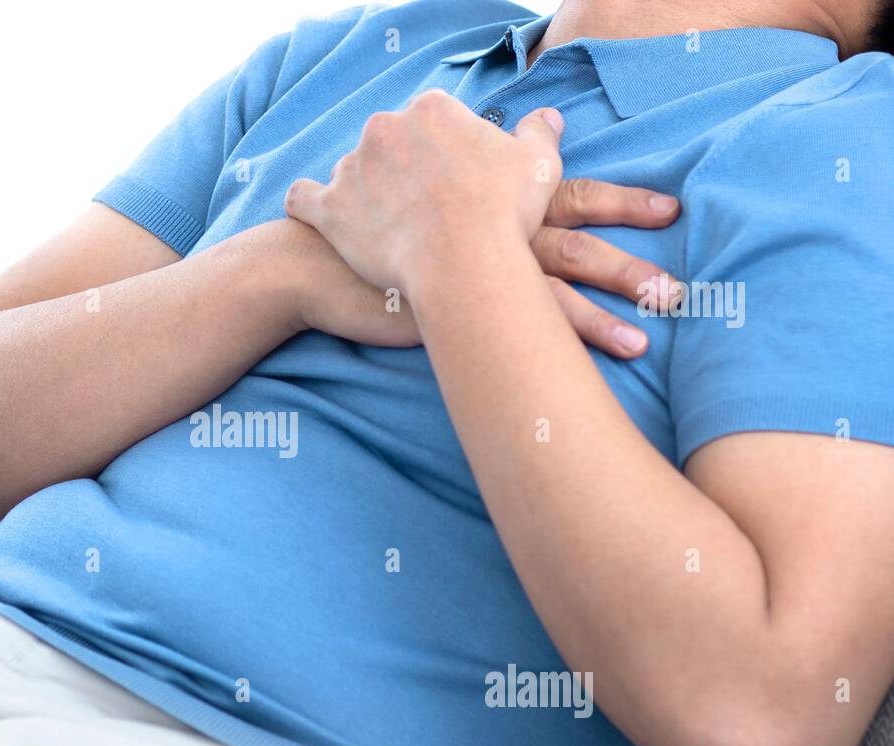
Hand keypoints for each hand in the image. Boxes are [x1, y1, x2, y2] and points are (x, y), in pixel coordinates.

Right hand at [264, 177, 680, 356]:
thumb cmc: (365, 231)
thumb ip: (464, 177)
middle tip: (680, 284)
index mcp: (483, 192)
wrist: (310, 265)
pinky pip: (528, 319)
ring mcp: (470, 260)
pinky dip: (577, 333)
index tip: (669, 213)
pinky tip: (617, 353)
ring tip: (659, 324)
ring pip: (557, 270)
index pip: (562, 187)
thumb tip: (516, 148)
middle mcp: (485, 219)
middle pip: (572, 227)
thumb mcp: (412, 191)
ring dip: (615, 294)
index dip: (618, 201)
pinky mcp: (456, 301)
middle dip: (631, 254)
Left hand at [285, 91, 567, 297]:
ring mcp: (351, 168)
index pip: (430, 121)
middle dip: (400, 170)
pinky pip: (303, 198)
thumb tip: (545, 118)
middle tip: (420, 209)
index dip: (442, 153)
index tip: (452, 182)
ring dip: (362, 192)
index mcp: (431, 110)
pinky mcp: (329, 209)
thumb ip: (537, 134)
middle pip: (388, 143)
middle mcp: (384, 128)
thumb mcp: (537, 166)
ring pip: (350, 173)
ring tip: (383, 227)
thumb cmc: (504, 216)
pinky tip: (318, 216)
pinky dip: (307, 205)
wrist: (463, 265)